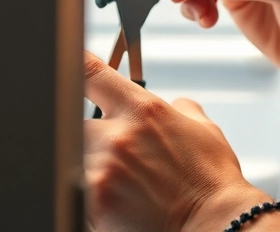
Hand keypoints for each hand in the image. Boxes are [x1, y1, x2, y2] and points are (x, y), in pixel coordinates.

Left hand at [83, 52, 269, 231]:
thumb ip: (182, 109)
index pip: (90, 72)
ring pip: (73, 160)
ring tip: (119, 186)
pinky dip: (89, 198)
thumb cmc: (212, 182)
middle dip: (88, 138)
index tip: (66, 63)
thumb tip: (176, 104)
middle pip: (74, 122)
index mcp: (142, 110)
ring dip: (88, 170)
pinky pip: (76, 194)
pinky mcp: (94, 204)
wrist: (214, 224)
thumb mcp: (204, 131)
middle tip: (113, 157)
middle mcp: (118, 136)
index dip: (73, 64)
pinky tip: (117, 204)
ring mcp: (102, 170)